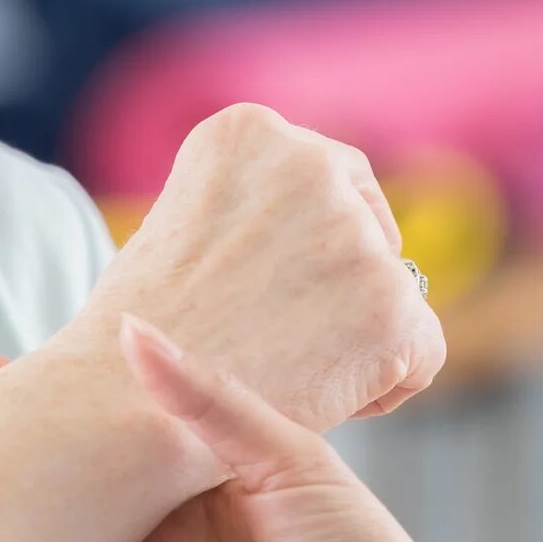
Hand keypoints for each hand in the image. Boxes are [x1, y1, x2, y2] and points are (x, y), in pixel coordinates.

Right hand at [68, 105, 445, 435]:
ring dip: (354, 338)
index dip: (307, 252)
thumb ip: (251, 212)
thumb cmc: (139, 338)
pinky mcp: (389, 304)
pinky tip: (316, 396)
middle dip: (339, 287)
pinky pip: (422, 352)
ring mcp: (353, 232)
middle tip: (274, 339)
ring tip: (279, 368)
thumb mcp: (181, 226)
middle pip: (369, 229)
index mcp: (248, 130)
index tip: (261, 295)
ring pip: (394, 294)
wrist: (120, 411)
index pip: (328, 181)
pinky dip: (385, 387)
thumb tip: (304, 237)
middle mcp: (309, 162)